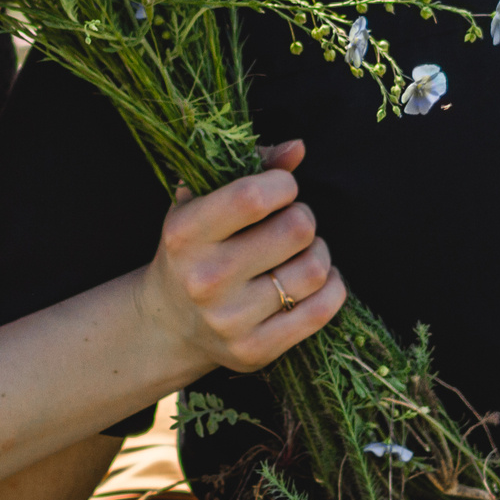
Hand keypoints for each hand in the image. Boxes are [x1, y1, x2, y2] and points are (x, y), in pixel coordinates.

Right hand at [138, 140, 345, 373]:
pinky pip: (321, 310)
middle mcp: (204, 279)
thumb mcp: (204, 201)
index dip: (283, 185)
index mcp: (185, 234)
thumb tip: (298, 148)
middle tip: (292, 223)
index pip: (253, 197)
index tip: (281, 189)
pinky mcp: (255, 351)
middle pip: (296, 231)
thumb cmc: (195, 248)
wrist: (169, 323)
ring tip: (301, 252)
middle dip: (303, 218)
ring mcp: (230, 320)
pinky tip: (314, 280)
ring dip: (319, 252)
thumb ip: (251, 166)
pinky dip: (331, 287)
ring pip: (314, 270)